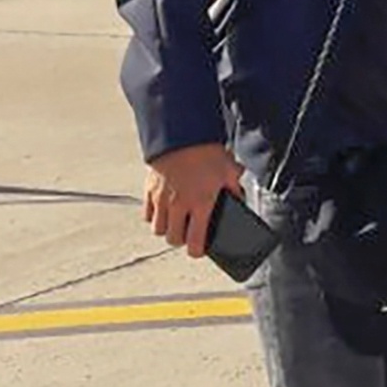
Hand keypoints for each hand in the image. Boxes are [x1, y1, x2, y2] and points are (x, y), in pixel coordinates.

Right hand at [143, 143, 243, 258]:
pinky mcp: (149, 191)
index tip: (198, 251)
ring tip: (175, 222)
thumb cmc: (207, 152)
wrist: (181, 134)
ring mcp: (162, 200)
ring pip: (158, 229)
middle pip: (173, 239)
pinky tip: (163, 210)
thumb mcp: (229, 170)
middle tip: (187, 234)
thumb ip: (235, 188)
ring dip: (167, 229)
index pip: (195, 241)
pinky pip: (147, 215)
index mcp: (201, 204)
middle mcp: (179, 206)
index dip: (197, 251)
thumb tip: (240, 199)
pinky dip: (154, 216)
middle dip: (181, 240)